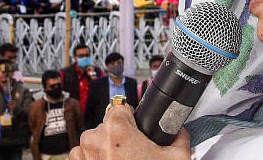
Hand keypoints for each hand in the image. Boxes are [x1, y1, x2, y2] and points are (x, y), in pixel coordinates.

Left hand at [67, 105, 190, 159]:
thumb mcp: (176, 158)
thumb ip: (178, 137)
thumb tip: (178, 130)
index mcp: (117, 129)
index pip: (121, 107)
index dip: (131, 118)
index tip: (136, 129)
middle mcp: (95, 138)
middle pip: (107, 125)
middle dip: (119, 137)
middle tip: (134, 153)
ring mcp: (83, 154)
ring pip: (95, 141)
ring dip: (105, 149)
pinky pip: (84, 155)